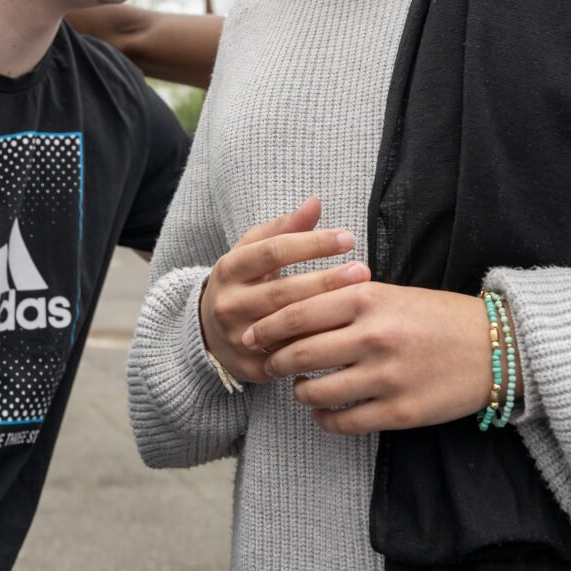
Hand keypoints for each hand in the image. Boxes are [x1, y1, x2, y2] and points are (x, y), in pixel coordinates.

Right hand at [200, 197, 369, 384]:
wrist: (208, 332)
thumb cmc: (242, 281)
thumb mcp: (253, 250)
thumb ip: (285, 227)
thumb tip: (316, 202)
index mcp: (230, 269)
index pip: (273, 251)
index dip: (312, 244)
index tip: (347, 238)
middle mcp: (230, 304)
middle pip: (283, 292)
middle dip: (326, 281)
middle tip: (363, 270)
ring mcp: (239, 338)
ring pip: (287, 327)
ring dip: (326, 314)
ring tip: (361, 300)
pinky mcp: (251, 367)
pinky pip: (290, 357)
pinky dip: (317, 345)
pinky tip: (345, 334)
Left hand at [247, 283, 514, 434]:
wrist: (494, 346)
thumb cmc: (437, 316)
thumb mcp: (392, 294)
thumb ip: (347, 299)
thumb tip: (295, 311)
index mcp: (368, 298)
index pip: (299, 313)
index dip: (268, 327)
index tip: (252, 336)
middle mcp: (373, 336)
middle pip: (299, 353)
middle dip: (276, 362)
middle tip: (270, 365)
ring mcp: (386, 377)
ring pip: (316, 392)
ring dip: (299, 393)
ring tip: (301, 388)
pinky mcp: (399, 412)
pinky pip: (343, 422)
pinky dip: (324, 420)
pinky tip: (324, 413)